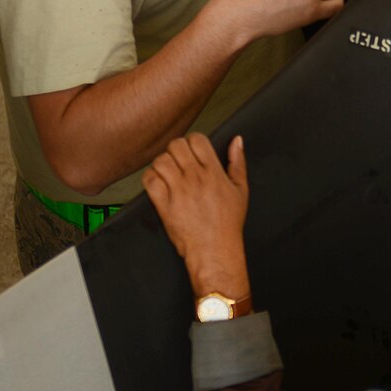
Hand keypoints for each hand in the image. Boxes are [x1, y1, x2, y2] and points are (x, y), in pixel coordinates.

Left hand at [144, 134, 252, 304]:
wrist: (215, 250)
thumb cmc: (228, 224)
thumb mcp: (241, 190)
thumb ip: (238, 163)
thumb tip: (237, 141)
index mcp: (214, 172)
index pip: (197, 139)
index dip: (192, 142)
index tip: (192, 151)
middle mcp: (195, 178)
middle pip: (176, 145)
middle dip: (176, 150)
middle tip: (178, 161)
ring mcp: (178, 191)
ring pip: (161, 160)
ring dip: (162, 164)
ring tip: (167, 173)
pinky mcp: (164, 204)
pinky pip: (149, 180)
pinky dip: (151, 178)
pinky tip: (159, 184)